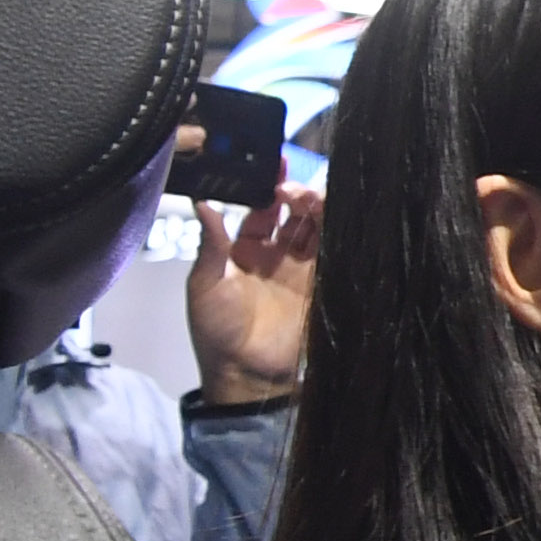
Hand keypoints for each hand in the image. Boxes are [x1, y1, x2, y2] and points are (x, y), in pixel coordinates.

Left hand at [188, 187, 319, 404]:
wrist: (246, 371)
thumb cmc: (217, 328)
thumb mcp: (205, 283)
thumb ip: (211, 244)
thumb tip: (203, 203)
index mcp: (243, 250)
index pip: (261, 210)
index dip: (268, 189)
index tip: (273, 169)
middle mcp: (275, 255)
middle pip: (293, 215)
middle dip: (297, 196)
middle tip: (294, 189)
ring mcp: (301, 270)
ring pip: (315, 230)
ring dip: (317, 211)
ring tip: (313, 199)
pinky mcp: (322, 285)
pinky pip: (332, 254)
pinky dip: (337, 235)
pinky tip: (337, 219)